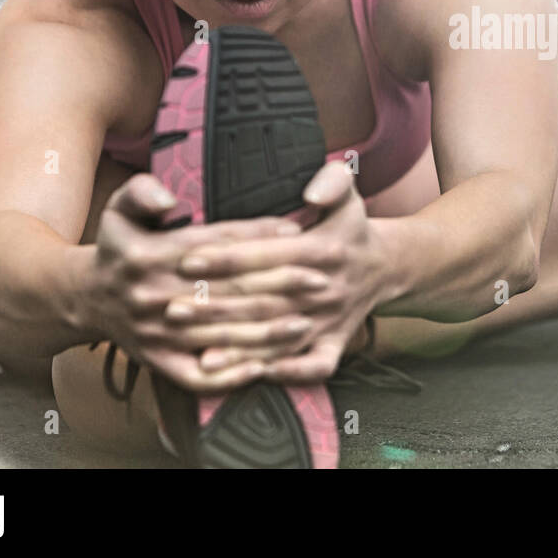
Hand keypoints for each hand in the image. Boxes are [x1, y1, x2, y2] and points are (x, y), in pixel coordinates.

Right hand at [82, 173, 326, 391]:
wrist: (85, 299)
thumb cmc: (117, 247)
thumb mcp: (117, 209)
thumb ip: (141, 192)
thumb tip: (167, 199)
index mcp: (149, 255)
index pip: (215, 244)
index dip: (257, 236)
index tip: (296, 229)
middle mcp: (154, 296)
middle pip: (227, 291)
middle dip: (279, 285)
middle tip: (321, 278)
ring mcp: (158, 335)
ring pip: (221, 336)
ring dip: (267, 332)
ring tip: (308, 322)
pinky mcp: (159, 363)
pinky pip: (198, 376)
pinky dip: (232, 375)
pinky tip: (266, 367)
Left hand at [166, 161, 395, 383]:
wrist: (385, 266)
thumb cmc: (351, 227)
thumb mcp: (348, 192)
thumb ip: (333, 181)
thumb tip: (311, 194)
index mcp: (325, 249)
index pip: (269, 254)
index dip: (229, 257)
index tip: (188, 259)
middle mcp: (327, 288)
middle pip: (266, 301)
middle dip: (218, 307)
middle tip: (172, 308)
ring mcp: (332, 320)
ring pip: (282, 338)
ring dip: (241, 349)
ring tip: (198, 352)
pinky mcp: (337, 343)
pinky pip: (316, 365)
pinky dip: (289, 372)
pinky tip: (254, 375)